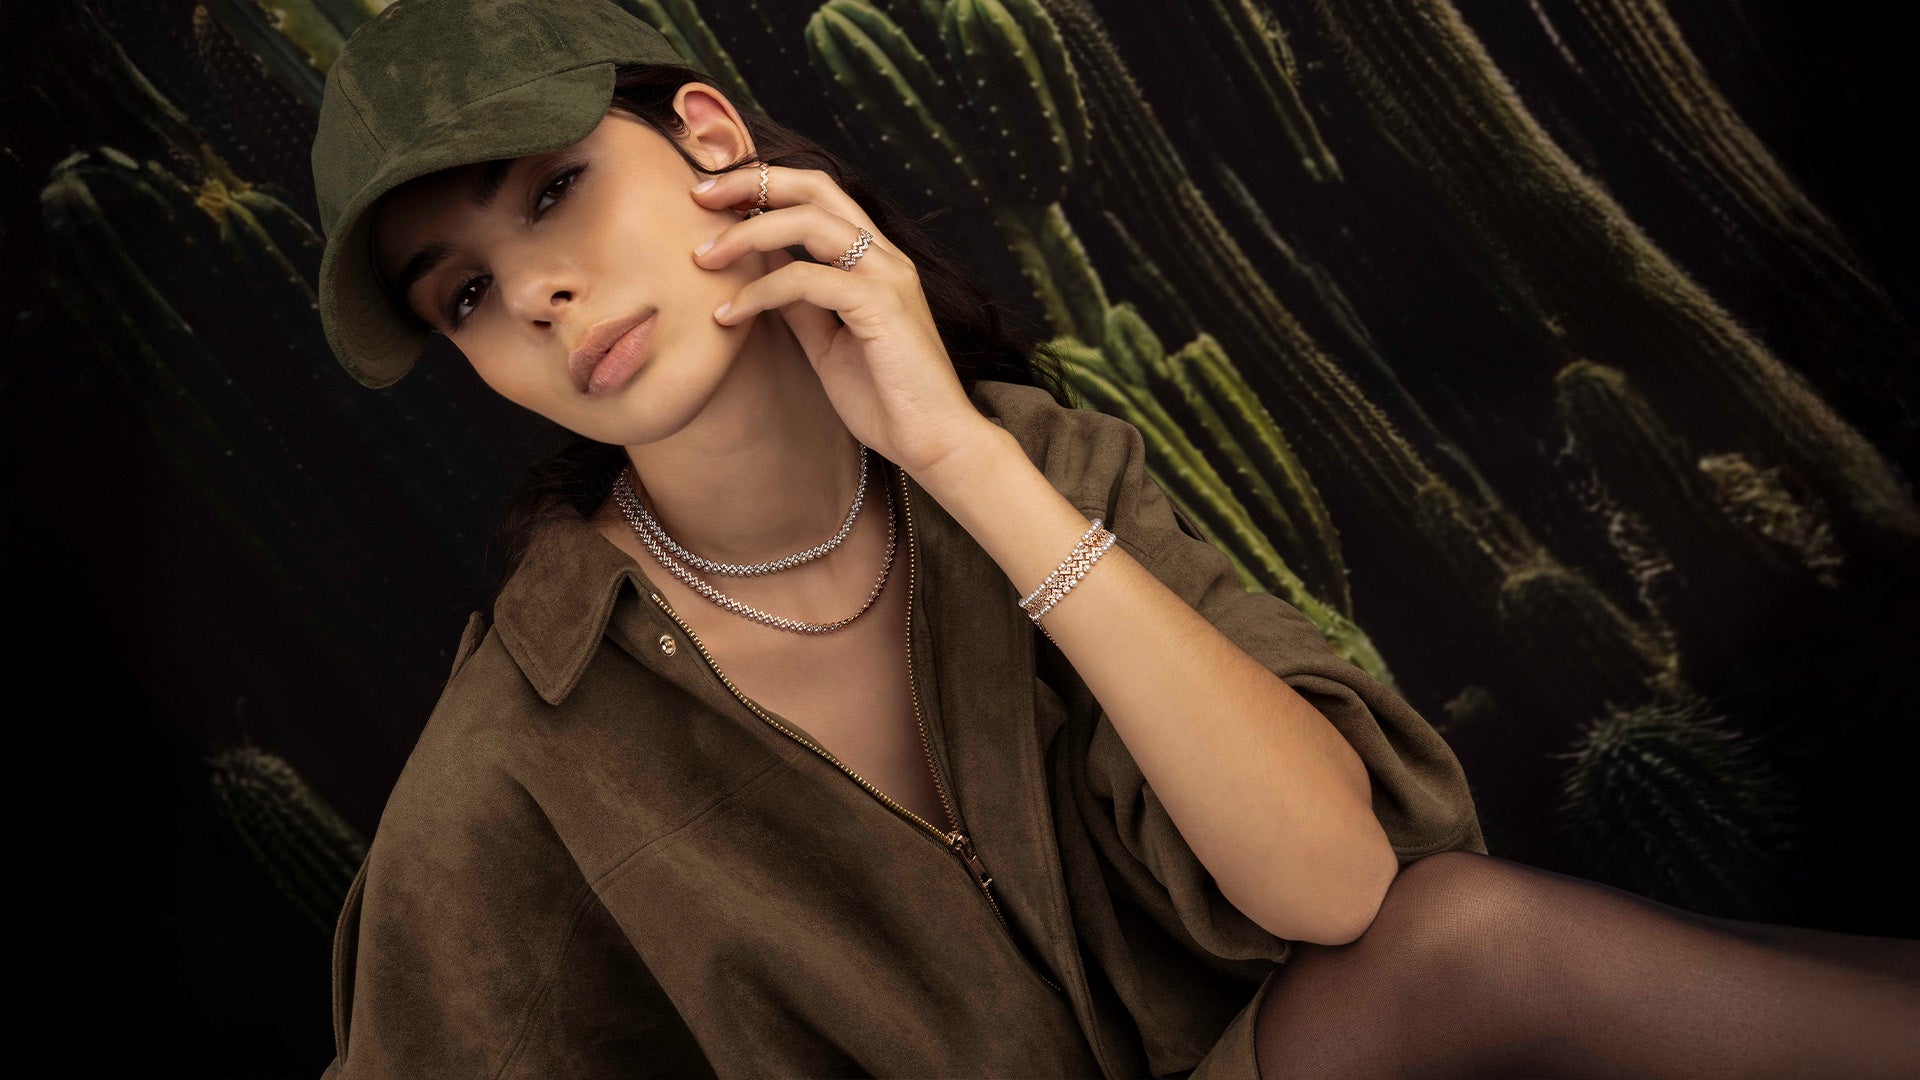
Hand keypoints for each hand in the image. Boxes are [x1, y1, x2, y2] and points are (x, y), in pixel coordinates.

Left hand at [689, 162, 994, 477]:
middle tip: (698, 197)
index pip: (818, 196)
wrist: (935, 443)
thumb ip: (801, 304)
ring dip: (746, 235)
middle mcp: (885, 257)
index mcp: (876, 260)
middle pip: (814, 188)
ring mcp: (887, 277)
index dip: (765, 185)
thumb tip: (760, 275)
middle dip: (751, 183)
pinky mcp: (881, 307)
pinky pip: (806, 280)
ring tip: (703, 259)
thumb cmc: (886, 399)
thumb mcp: (829, 343)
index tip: (714, 200)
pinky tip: (728, 316)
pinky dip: (760, 292)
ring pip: (808, 223)